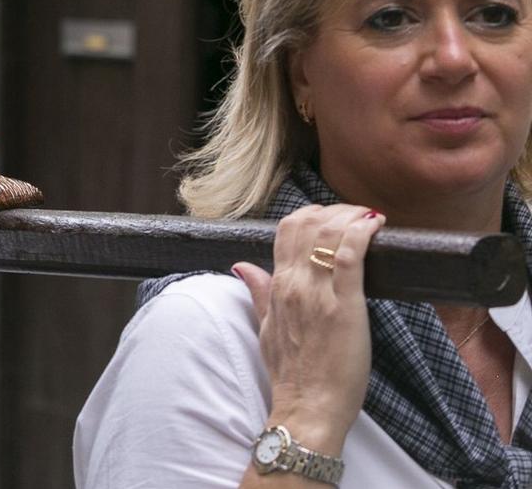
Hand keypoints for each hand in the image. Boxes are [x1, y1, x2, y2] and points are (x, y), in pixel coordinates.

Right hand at [234, 203, 382, 453]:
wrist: (308, 408)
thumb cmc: (293, 375)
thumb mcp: (266, 329)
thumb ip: (258, 293)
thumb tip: (243, 266)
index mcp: (277, 287)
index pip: (287, 230)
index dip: (311, 214)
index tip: (332, 216)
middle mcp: (294, 284)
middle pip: (307, 224)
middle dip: (335, 210)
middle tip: (356, 214)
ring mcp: (318, 294)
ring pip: (329, 233)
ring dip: (351, 216)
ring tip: (369, 217)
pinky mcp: (345, 306)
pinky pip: (350, 256)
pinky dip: (362, 234)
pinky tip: (374, 226)